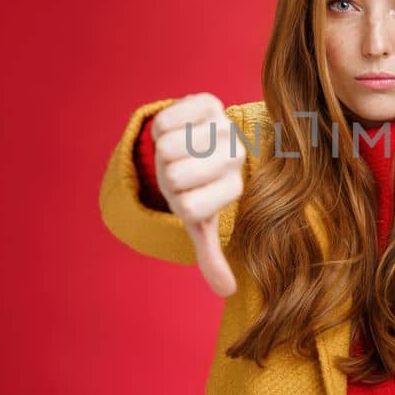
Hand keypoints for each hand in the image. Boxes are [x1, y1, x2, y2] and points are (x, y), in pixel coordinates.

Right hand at [151, 93, 245, 296]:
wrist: (193, 143)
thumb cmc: (193, 187)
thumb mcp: (199, 221)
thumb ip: (212, 256)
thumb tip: (228, 292)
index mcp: (233, 186)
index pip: (188, 207)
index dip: (176, 202)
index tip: (187, 196)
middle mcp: (234, 154)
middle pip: (175, 176)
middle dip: (165, 177)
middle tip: (178, 173)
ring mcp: (223, 126)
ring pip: (167, 148)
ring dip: (161, 152)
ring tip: (177, 152)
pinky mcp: (207, 102)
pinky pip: (167, 118)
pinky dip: (160, 127)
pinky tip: (175, 130)